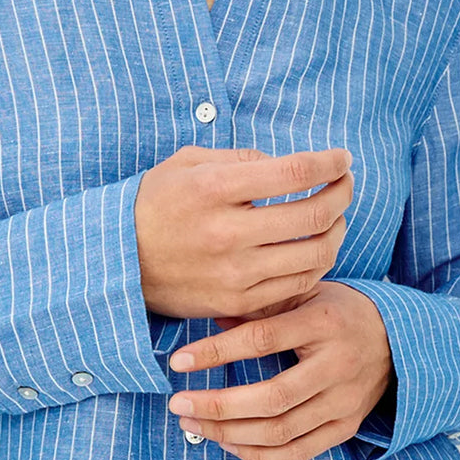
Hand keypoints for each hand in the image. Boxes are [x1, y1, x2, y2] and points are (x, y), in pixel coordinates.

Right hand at [135, 145, 353, 318]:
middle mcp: (225, 232)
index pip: (294, 172)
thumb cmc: (153, 205)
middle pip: (314, 213)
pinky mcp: (235, 301)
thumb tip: (288, 166)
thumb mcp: (184, 164)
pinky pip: (297, 284)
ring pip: (316, 253)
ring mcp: (233, 272)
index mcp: (213, 189)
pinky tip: (314, 247)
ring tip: (334, 216)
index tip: (341, 159)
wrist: (115, 261)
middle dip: (343, 193)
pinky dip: (318, 263)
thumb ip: (238, 158)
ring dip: (337, 230)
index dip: (330, 162)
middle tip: (345, 184)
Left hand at [164, 281, 393, 459]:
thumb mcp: (303, 294)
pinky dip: (256, 454)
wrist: (401, 339)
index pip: (262, 340)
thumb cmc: (337, 312)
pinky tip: (225, 442)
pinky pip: (297, 453)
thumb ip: (258, 306)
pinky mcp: (347, 427)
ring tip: (190, 422)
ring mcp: (345, 403)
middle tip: (177, 403)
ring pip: (281, 431)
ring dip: (228, 433)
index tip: (178, 361)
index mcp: (323, 324)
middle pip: (272, 398)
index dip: (217, 352)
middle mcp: (338, 367)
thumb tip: (209, 316)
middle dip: (217, 405)